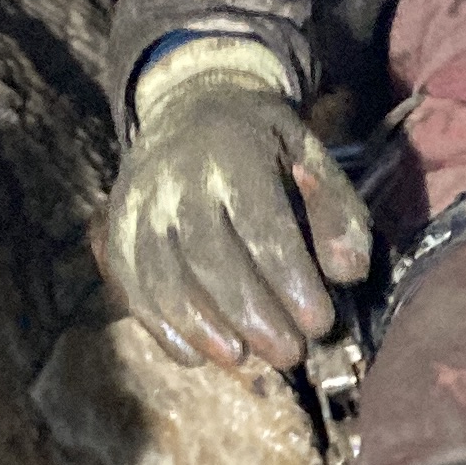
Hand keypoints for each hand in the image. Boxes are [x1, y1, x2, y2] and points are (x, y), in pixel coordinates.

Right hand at [102, 45, 370, 368]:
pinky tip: (194, 355)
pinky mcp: (117, 230)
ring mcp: (140, 204)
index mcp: (234, 152)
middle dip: (250, 312)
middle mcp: (177, 177)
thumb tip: (347, 272)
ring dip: (202, 326)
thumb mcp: (313, 158)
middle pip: (208, 256)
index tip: (320, 322)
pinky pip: (131, 285)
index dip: (289, 278)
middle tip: (290, 353)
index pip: (260, 223)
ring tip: (242, 359)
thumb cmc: (265, 146)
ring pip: (162, 275)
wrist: (188, 105)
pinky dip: (159, 325)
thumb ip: (338, 213)